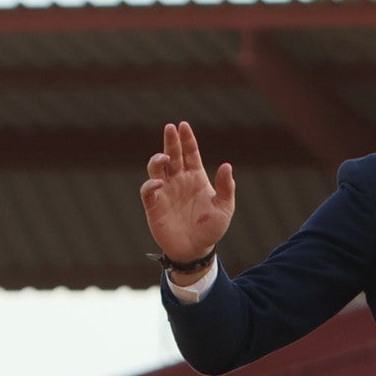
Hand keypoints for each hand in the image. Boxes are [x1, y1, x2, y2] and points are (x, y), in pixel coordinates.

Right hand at [140, 122, 235, 266]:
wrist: (196, 249)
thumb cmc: (211, 228)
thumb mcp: (224, 208)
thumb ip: (226, 188)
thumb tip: (227, 165)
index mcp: (195, 177)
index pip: (190, 153)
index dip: (187, 139)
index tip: (183, 125)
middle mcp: (178, 180)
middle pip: (172, 155)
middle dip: (170, 141)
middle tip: (170, 128)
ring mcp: (165, 191)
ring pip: (156, 168)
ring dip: (158, 160)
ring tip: (166, 157)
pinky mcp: (154, 205)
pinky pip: (148, 190)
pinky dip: (151, 184)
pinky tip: (159, 181)